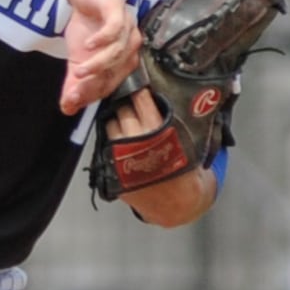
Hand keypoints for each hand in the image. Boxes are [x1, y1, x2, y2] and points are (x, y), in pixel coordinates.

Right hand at [59, 0, 139, 115]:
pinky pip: (116, 29)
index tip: (72, 100)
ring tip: (78, 70)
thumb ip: (74, 82)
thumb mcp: (76, 56)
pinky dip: (102, 39)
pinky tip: (87, 45)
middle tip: (74, 89)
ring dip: (97, 64)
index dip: (92, 93)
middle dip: (94, 82)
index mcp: (125, 58)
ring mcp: (127, 26)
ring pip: (117, 52)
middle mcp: (131, 43)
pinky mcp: (118, 10)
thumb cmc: (86, 23)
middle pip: (116, 70)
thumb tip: (66, 107)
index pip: (111, 83)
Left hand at [107, 89, 216, 224]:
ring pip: (110, 123)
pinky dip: (111, 138)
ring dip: (117, 121)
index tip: (139, 86)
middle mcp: (137, 140)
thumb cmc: (183, 168)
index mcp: (158, 131)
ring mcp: (122, 154)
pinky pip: (104, 142)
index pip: (140, 97)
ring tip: (128, 125)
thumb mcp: (185, 139)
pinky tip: (120, 139)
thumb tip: (168, 91)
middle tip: (133, 106)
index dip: (140, 90)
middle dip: (127, 105)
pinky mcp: (112, 167)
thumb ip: (174, 115)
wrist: (176, 203)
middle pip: (122, 108)